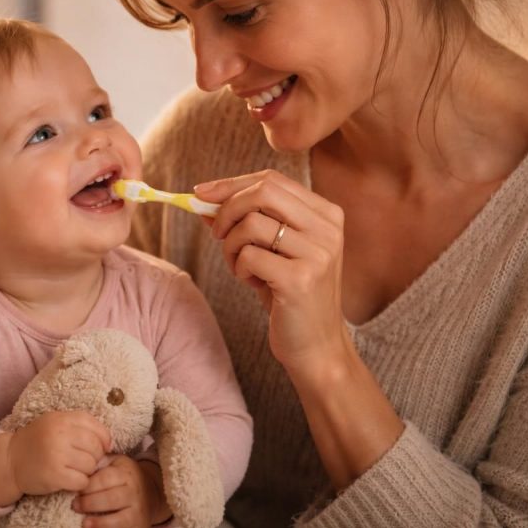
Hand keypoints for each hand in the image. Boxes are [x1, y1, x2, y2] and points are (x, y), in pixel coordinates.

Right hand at [9, 411, 111, 496]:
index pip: (97, 427)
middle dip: (95, 456)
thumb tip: (109, 442)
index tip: (101, 447)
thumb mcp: (56, 423)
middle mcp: (60, 434)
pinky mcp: (54, 475)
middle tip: (84, 460)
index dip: (104, 439)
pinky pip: (81, 481)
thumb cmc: (38, 441)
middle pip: (96, 447)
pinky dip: (80, 483)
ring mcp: (57, 455)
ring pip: (91, 465)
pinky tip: (70, 479)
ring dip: (87, 471)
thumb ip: (80, 426)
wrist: (10, 460)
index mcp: (62, 419)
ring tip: (74, 469)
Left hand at [73, 456, 169, 527]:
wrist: (150, 492)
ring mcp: (138, 509)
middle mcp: (134, 490)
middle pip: (111, 498)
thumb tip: (79, 465)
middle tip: (75, 505)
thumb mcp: (115, 463)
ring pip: (119, 518)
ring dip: (99, 522)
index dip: (88, 486)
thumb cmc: (123, 477)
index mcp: (126, 472)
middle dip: (90, 503)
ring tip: (84, 522)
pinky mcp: (138, 524)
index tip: (75, 489)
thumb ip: (99, 463)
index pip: (105, 479)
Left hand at [196, 170, 349, 372]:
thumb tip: (202, 198)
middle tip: (216, 234)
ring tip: (240, 266)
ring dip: (231, 246)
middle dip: (227, 208)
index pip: (272, 180)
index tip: (200, 193)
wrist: (317, 347)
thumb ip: (245, 221)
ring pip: (251, 224)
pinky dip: (239, 268)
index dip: (231, 184)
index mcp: (326, 214)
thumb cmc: (291, 296)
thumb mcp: (271, 251)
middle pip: (263, 191)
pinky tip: (252, 283)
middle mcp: (327, 228)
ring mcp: (317, 253)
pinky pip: (249, 256)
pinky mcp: (300, 279)